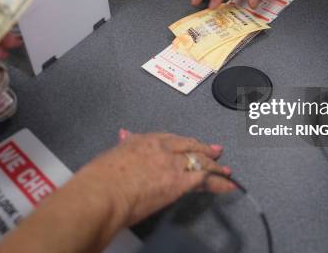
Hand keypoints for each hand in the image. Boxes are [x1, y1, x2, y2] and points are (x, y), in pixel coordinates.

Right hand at [79, 130, 233, 226]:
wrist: (102, 193)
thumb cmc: (99, 179)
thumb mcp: (112, 153)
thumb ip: (124, 144)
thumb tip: (124, 134)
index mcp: (145, 140)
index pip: (171, 139)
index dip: (184, 143)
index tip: (190, 145)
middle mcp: (162, 148)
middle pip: (190, 147)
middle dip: (205, 149)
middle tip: (217, 151)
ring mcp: (173, 165)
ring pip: (201, 162)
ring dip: (215, 166)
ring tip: (226, 171)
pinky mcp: (179, 183)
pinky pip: (204, 180)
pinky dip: (218, 182)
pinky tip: (227, 184)